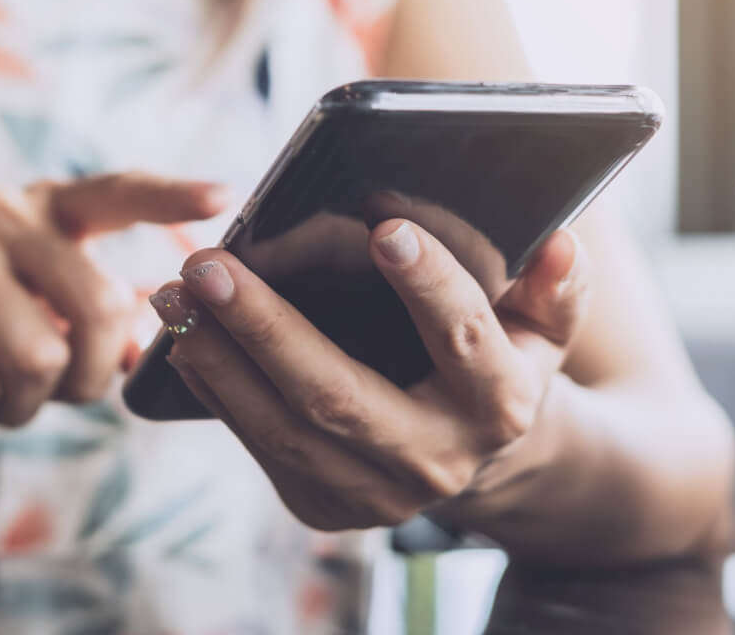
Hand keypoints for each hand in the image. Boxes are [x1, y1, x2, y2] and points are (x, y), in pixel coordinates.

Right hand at [0, 173, 226, 439]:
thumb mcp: (56, 325)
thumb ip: (108, 323)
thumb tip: (162, 343)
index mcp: (50, 208)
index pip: (119, 191)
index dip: (172, 195)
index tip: (225, 194)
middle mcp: (2, 211)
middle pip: (98, 302)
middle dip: (93, 375)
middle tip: (65, 392)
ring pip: (38, 357)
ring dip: (28, 403)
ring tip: (0, 391)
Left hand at [148, 220, 587, 530]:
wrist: (482, 460)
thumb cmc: (502, 359)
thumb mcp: (542, 327)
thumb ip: (557, 287)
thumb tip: (560, 242)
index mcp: (499, 404)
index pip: (463, 339)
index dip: (429, 285)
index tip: (384, 229)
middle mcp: (436, 460)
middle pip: (339, 394)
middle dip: (267, 327)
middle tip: (209, 264)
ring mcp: (373, 493)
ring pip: (281, 427)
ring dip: (217, 357)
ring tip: (174, 293)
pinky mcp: (322, 504)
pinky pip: (259, 443)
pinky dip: (215, 386)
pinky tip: (182, 333)